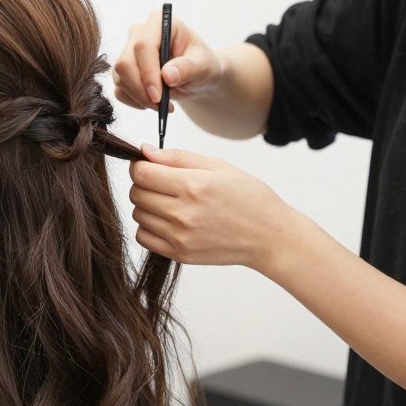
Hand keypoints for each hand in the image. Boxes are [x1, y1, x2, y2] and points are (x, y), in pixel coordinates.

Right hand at [112, 9, 224, 109]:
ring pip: (120, 78)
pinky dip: (134, 102)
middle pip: (125, 63)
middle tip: (158, 105)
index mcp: (159, 23)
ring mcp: (128, 52)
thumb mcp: (203, 66)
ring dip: (139, 98)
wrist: (196, 76)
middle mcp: (139, 34)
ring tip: (162, 105)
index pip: (143, 45)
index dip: (148, 72)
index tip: (158, 96)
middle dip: (140, 89)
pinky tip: (153, 104)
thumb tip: (167, 75)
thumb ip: (188, 68)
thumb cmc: (201, 65)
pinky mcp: (123, 70)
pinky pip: (119, 90)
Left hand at [128, 145, 297, 269]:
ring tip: (169, 202)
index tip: (149, 166)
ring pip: (137, 215)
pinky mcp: (180, 254)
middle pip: (136, 194)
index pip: (141, 173)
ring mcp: (180, 237)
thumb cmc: (247, 196)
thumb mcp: (218, 166)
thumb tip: (144, 151)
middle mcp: (184, 213)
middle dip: (143, 184)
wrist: (269, 236)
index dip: (139, 166)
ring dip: (146, 205)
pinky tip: (167, 221)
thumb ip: (177, 157)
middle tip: (162, 184)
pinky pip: (143, 237)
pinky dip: (149, 227)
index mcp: (193, 186)